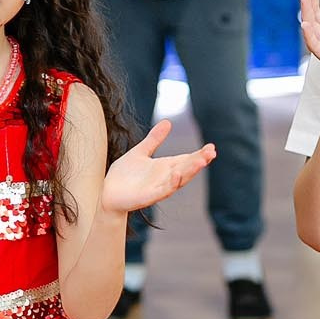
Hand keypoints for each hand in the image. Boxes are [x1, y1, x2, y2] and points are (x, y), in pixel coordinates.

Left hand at [100, 120, 215, 214]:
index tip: (211, 147)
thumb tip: (168, 121)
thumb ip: (154, 139)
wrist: (108, 193)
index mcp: (165, 167)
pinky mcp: (149, 197)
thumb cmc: (124, 175)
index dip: (199, 154)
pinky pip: (163, 190)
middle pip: (187, 169)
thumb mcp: (141, 152)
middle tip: (212, 152)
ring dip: (190, 171)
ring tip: (201, 161)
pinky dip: (171, 183)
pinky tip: (177, 173)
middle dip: (199, 161)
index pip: (186, 160)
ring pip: (179, 179)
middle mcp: (165, 178)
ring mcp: (159, 188)